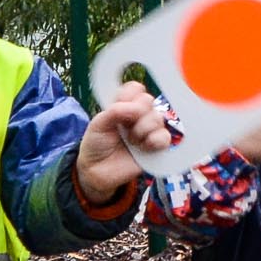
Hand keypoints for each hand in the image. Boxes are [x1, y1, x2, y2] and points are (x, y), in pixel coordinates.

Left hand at [75, 81, 171, 203]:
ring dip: (142, 130)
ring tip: (131, 141)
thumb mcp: (98, 124)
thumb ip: (114, 111)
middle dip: (135, 114)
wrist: (96, 171)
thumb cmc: (96, 145)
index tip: (118, 108)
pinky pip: (165, 137)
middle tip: (124, 127)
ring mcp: (148, 130)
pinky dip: (154, 141)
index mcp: (124, 106)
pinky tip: (143, 147)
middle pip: (148, 100)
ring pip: (157, 118)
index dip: (129, 96)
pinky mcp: (156, 147)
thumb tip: (134, 107)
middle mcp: (139, 115)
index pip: (135, 88)